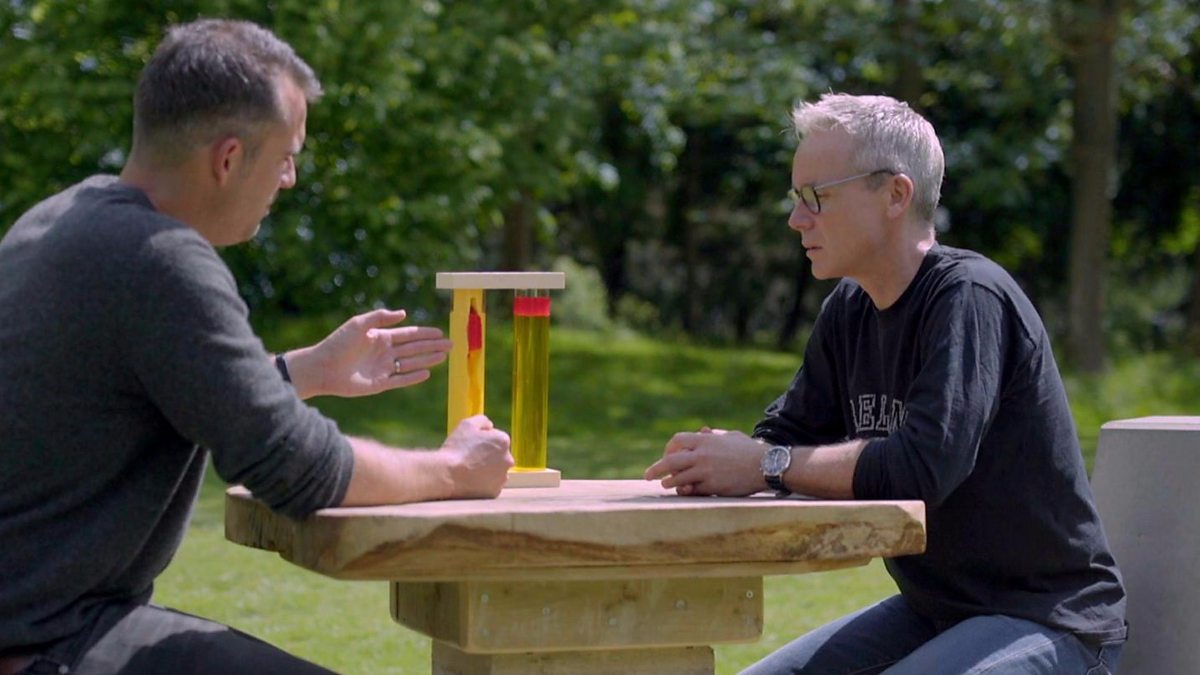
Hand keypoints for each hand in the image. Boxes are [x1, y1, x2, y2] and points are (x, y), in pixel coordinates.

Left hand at [285, 308, 450, 398]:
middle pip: (414, 349)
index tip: (441, 332)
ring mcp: (383, 368)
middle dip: (432, 346)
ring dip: (427, 360)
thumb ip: (380, 317)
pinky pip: (401, 380)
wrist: (322, 367)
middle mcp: (384, 352)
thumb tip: (404, 314)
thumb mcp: (359, 324)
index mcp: (381, 337)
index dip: (425, 333)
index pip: (409, 335)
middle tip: (451, 345)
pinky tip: (427, 373)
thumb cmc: (338, 343)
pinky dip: (414, 377)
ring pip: (411, 363)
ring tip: (444, 357)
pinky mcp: (380, 384)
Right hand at [440, 415, 513, 498]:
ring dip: (487, 470)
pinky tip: (470, 481)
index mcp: (503, 441)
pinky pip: (491, 486)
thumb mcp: (467, 424)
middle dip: (488, 456)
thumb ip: (482, 421)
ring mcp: (502, 477)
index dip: (483, 441)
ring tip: (469, 471)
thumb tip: (490, 426)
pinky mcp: (495, 492)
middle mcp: (508, 459)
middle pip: (499, 455)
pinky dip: (483, 484)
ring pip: (496, 471)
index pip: (496, 439)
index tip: (471, 446)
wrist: (447, 475)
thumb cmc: (457, 448)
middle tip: (470, 458)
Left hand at [643, 429, 766, 496]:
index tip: (668, 455)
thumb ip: (713, 435)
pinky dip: (685, 491)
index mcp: (705, 440)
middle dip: (656, 468)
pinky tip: (681, 491)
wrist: (766, 465)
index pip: (677, 440)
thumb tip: (702, 432)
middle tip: (648, 475)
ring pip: (678, 478)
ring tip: (664, 484)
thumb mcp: (730, 436)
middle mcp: (702, 455)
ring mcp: (706, 471)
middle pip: (670, 461)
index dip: (669, 449)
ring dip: (668, 482)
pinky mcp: (713, 486)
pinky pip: (692, 490)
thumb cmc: (749, 450)